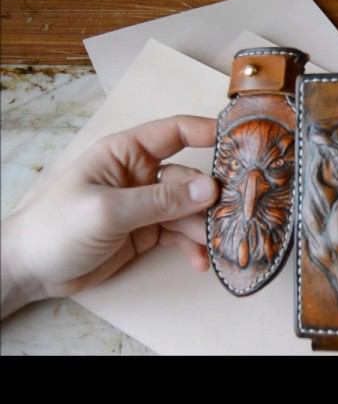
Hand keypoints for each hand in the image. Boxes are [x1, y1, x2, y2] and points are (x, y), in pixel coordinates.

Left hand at [1, 115, 218, 318]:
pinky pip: (179, 234)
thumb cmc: (56, 227)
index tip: (241, 141)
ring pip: (188, 209)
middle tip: (234, 213)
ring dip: (205, 227)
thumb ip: (160, 200)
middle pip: (189, 178)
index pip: (174, 132)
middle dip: (211, 197)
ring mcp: (146, 205)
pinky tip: (200, 260)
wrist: (30, 271)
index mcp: (126, 153)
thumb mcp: (109, 210)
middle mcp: (141, 174)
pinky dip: (192, 246)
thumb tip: (209, 188)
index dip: (207, 132)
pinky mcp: (147, 232)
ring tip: (220, 244)